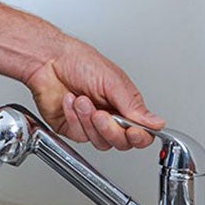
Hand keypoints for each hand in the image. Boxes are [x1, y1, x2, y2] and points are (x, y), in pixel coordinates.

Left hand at [25, 37, 164, 149]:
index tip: (134, 132)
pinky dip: (74, 118)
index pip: (140, 132)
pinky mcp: (70, 128)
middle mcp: (108, 117)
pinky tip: (69, 101)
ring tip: (81, 100)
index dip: (139, 137)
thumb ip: (134, 106)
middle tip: (100, 113)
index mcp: (124, 105)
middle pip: (121, 142)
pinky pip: (78, 135)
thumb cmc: (79, 62)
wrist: (48, 61)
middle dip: (110, 129)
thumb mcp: (113, 81)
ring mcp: (89, 124)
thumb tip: (156, 123)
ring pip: (99, 142)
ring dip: (89, 121)